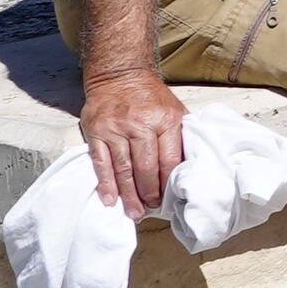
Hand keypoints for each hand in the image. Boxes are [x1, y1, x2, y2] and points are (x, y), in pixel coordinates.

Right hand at [82, 73, 187, 217]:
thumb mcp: (174, 109)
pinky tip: (110, 200)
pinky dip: (105, 184)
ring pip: (123, 169)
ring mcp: (115, 129)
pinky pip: (100, 163)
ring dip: (128, 195)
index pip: (169, 159)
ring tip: (133, 212)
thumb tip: (190, 165)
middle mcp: (140, 124)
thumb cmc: (150, 97)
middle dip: (148, 193)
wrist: (119, 74)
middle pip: (145, 167)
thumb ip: (180, 135)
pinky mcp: (96, 132)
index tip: (168, 198)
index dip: (168, 182)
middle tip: (150, 209)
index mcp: (165, 120)